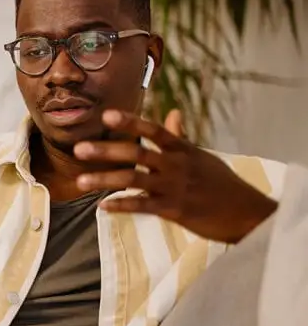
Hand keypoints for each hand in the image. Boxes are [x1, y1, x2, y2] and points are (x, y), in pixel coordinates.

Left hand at [73, 109, 277, 242]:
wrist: (246, 212)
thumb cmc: (222, 182)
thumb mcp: (201, 156)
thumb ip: (180, 137)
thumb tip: (173, 113)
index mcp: (182, 149)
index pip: (153, 130)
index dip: (129, 122)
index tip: (106, 116)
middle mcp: (176, 165)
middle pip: (137, 154)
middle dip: (106, 151)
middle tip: (79, 149)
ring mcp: (174, 187)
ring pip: (133, 180)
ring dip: (104, 180)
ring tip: (80, 181)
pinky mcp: (174, 210)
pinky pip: (142, 207)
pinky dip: (121, 206)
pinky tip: (102, 206)